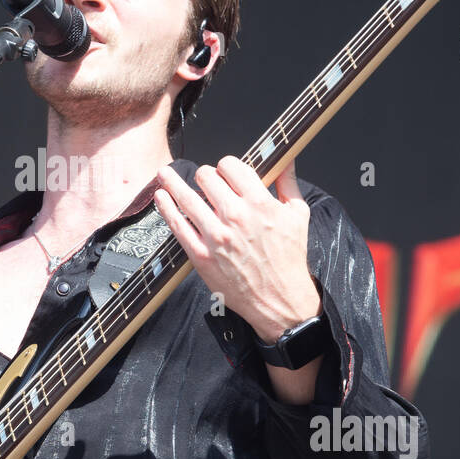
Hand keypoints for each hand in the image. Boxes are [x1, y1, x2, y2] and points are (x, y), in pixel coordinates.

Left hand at [154, 156, 320, 342]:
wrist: (280, 299)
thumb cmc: (289, 257)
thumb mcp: (298, 215)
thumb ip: (288, 183)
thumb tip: (286, 159)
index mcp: (260, 203)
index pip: (231, 166)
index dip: (226, 166)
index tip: (224, 171)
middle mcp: (236, 216)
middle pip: (206, 177)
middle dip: (205, 176)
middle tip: (204, 182)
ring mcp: (216, 236)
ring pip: (186, 197)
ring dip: (173, 182)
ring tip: (164, 174)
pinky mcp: (201, 255)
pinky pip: (177, 225)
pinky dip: (166, 207)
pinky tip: (161, 197)